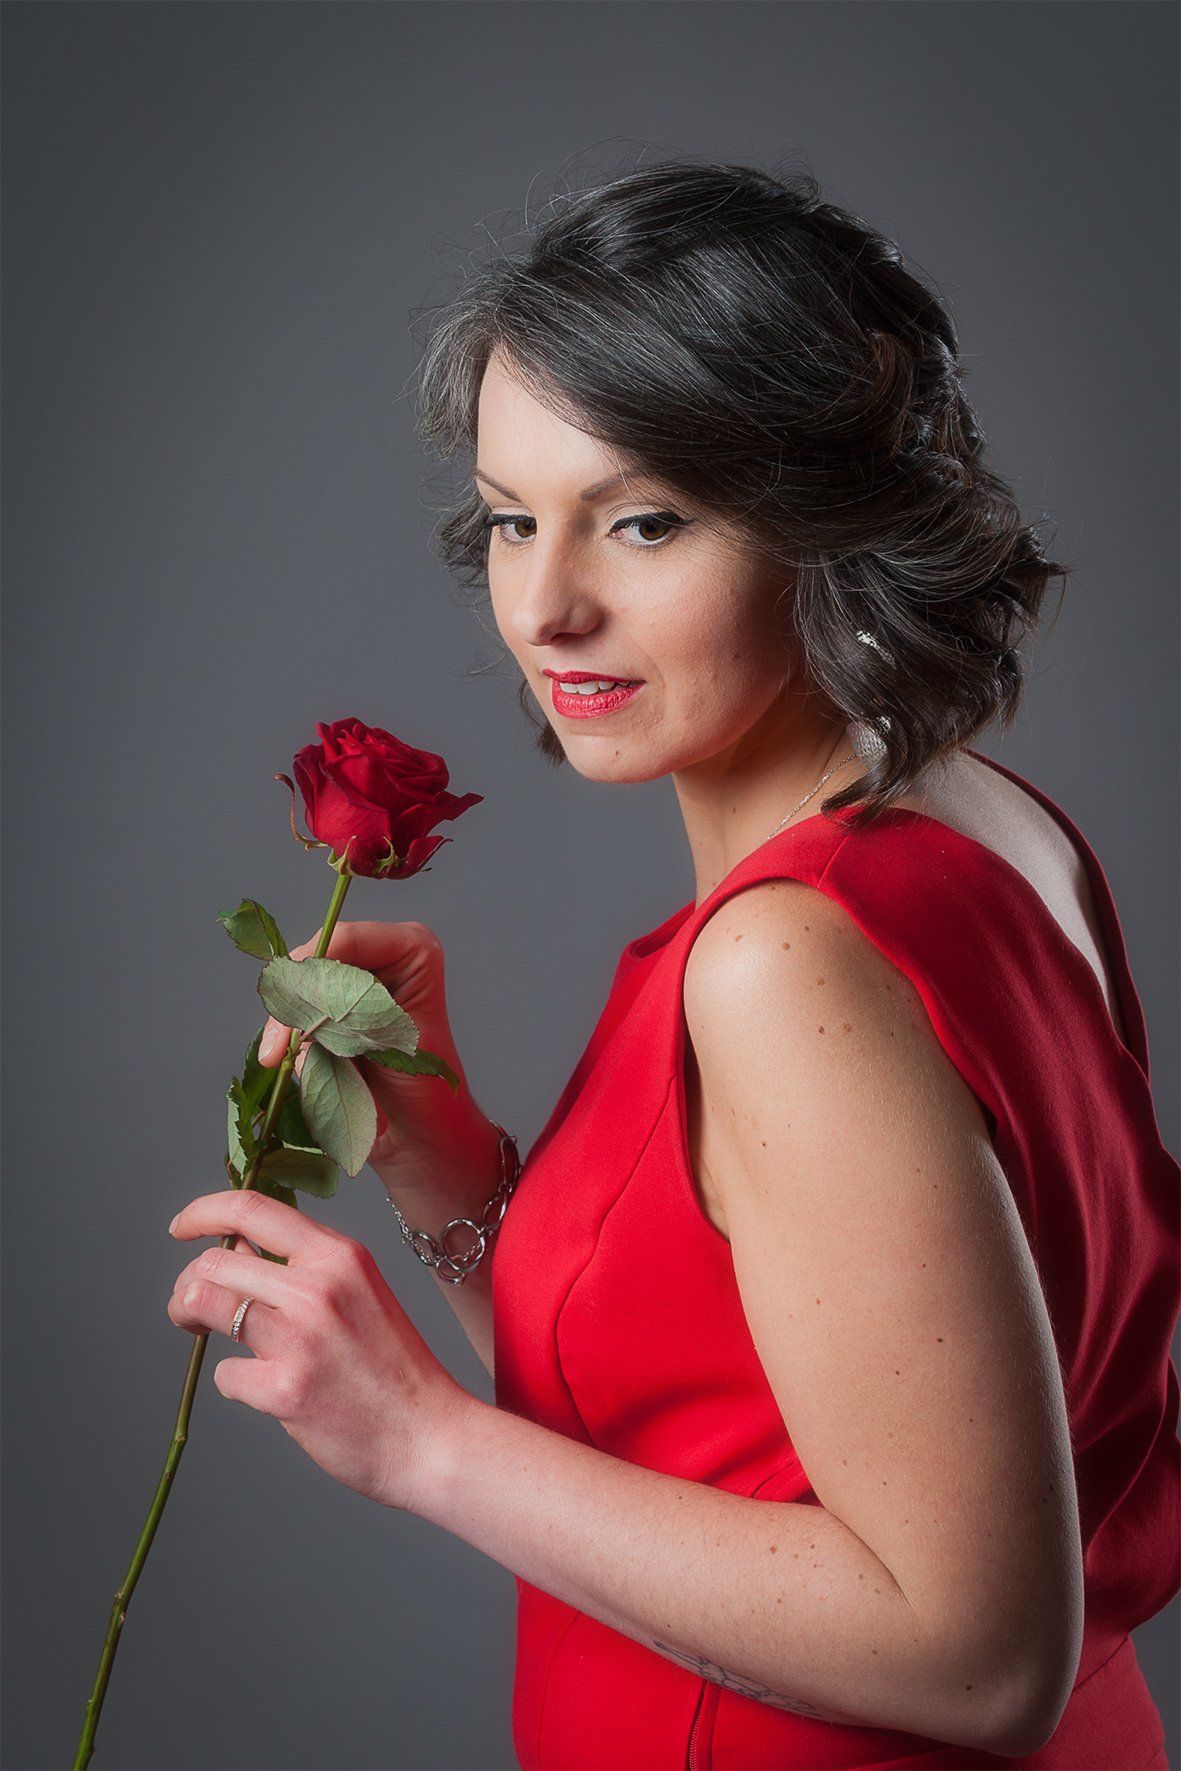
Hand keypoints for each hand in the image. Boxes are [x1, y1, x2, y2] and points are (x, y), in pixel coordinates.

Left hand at [167, 1186, 474, 1511]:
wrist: (430, 1436)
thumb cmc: (392, 1369)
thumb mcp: (359, 1293)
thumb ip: (304, 1269)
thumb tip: (237, 1252)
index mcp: (339, 1255)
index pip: (253, 1208)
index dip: (205, 1212)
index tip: (182, 1228)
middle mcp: (318, 1287)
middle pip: (214, 1261)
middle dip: (187, 1282)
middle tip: (189, 1306)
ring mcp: (300, 1338)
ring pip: (203, 1304)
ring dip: (187, 1317)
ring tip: (198, 1331)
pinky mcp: (285, 1390)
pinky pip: (225, 1373)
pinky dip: (235, 1382)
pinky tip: (263, 1391)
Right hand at [258, 920, 496, 1190]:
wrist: (421, 1140)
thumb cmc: (426, 1093)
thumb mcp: (391, 1043)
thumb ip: (348, 1016)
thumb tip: (301, 1010)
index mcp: (413, 950)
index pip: (348, 939)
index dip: (312, 966)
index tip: (287, 1003)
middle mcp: (382, 960)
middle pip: (315, 963)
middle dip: (295, 1004)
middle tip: (278, 1047)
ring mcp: (353, 988)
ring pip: (298, 993)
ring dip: (290, 1031)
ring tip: (288, 1064)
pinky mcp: (331, 1019)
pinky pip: (296, 1021)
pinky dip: (291, 1047)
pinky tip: (299, 1071)